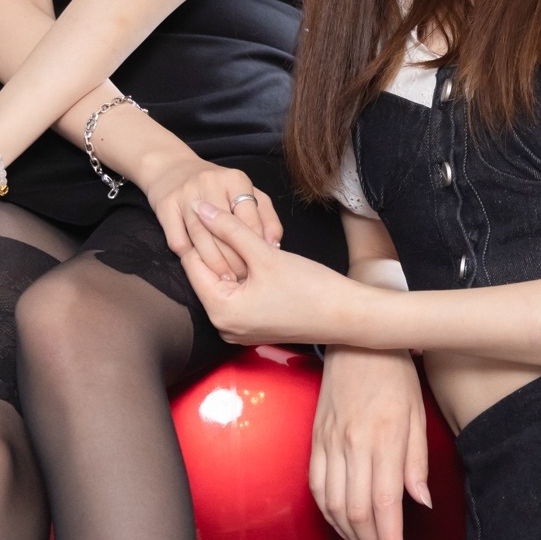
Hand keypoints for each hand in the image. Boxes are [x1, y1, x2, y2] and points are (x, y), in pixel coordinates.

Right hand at [139, 153, 282, 277]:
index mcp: (235, 179)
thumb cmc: (217, 187)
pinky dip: (190, 257)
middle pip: (225, 231)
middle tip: (242, 278)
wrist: (172, 168)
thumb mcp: (246, 194)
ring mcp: (185, 194)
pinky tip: (200, 268)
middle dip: (235, 259)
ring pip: (201, 238)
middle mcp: (210, 182)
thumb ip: (266, 217)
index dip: (255, 246)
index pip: (249, 220)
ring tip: (224, 279)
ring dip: (214, 263)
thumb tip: (274, 245)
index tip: (258, 265)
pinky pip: (178, 240)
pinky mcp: (165, 205)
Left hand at [181, 203, 370, 348]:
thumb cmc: (311, 289)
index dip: (199, 233)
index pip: (193, 264)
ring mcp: (238, 330)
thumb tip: (201, 209)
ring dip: (229, 259)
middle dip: (214, 246)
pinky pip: (237, 296)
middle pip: (207, 275)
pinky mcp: (253, 328)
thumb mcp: (266, 254)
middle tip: (220, 216)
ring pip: (223, 284)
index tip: (204, 209)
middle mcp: (224, 327)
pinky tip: (253, 256)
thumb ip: (230, 229)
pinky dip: (242, 276)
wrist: (347, 316)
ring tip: (237, 232)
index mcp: (221, 312)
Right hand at [312, 348, 429, 539]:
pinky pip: (316, 486)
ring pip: (333, 504)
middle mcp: (352, 445)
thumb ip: (416, 462)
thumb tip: (420, 503)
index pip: (384, 504)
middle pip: (357, 512)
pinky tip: (343, 524)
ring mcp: (329, 443)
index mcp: (382, 438)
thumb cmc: (394, 375)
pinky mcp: (316, 440)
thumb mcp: (417, 414)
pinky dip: (328, 513)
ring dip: (350, 535)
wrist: (357, 341)